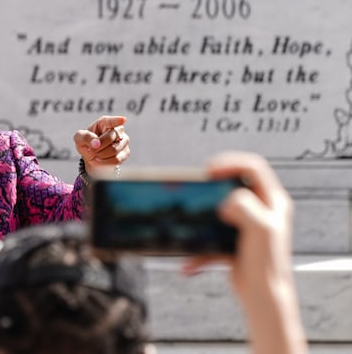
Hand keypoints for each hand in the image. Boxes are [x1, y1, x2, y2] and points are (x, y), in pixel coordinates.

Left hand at [73, 115, 129, 169]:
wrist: (92, 157)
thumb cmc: (86, 143)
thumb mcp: (79, 138)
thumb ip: (85, 137)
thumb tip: (96, 143)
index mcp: (104, 123)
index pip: (112, 121)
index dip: (117, 120)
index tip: (122, 120)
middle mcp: (117, 130)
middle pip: (110, 137)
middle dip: (98, 146)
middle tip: (91, 149)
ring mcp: (124, 141)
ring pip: (114, 150)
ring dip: (101, 155)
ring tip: (96, 154)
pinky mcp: (126, 153)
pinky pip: (116, 159)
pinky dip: (105, 162)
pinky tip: (101, 159)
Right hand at [182, 151, 305, 353]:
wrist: (262, 296)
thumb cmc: (267, 263)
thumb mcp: (261, 228)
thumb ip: (244, 206)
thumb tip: (227, 201)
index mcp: (272, 201)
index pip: (253, 167)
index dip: (230, 163)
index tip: (209, 170)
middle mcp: (261, 210)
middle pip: (233, 184)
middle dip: (213, 184)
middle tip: (198, 185)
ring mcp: (246, 225)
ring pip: (218, 209)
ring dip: (202, 214)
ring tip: (190, 216)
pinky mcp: (232, 241)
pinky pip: (210, 238)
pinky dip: (198, 250)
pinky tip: (188, 264)